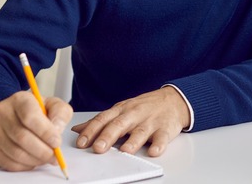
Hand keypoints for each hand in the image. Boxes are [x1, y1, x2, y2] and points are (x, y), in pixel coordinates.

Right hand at [0, 91, 72, 170]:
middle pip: (22, 137)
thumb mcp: (54, 105)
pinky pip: (6, 162)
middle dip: (42, 150)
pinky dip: (23, 165)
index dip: (45, 133)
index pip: (30, 117)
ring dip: (34, 159)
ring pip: (14, 152)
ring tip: (45, 158)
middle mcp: (2, 112)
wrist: (18, 114)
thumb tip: (56, 130)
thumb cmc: (38, 111)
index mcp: (20, 99)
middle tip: (54, 156)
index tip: (56, 142)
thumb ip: (60, 115)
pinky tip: (32, 160)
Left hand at [71, 86, 189, 156]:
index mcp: (121, 111)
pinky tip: (154, 151)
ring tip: (125, 151)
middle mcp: (134, 115)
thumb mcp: (121, 110)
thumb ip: (101, 121)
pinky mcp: (166, 129)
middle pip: (119, 125)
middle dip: (108, 136)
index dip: (91, 131)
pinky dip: (159, 145)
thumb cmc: (144, 107)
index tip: (81, 143)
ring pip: (140, 132)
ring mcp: (150, 121)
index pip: (103, 119)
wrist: (173, 100)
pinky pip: (162, 137)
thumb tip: (78, 129)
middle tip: (98, 148)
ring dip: (132, 141)